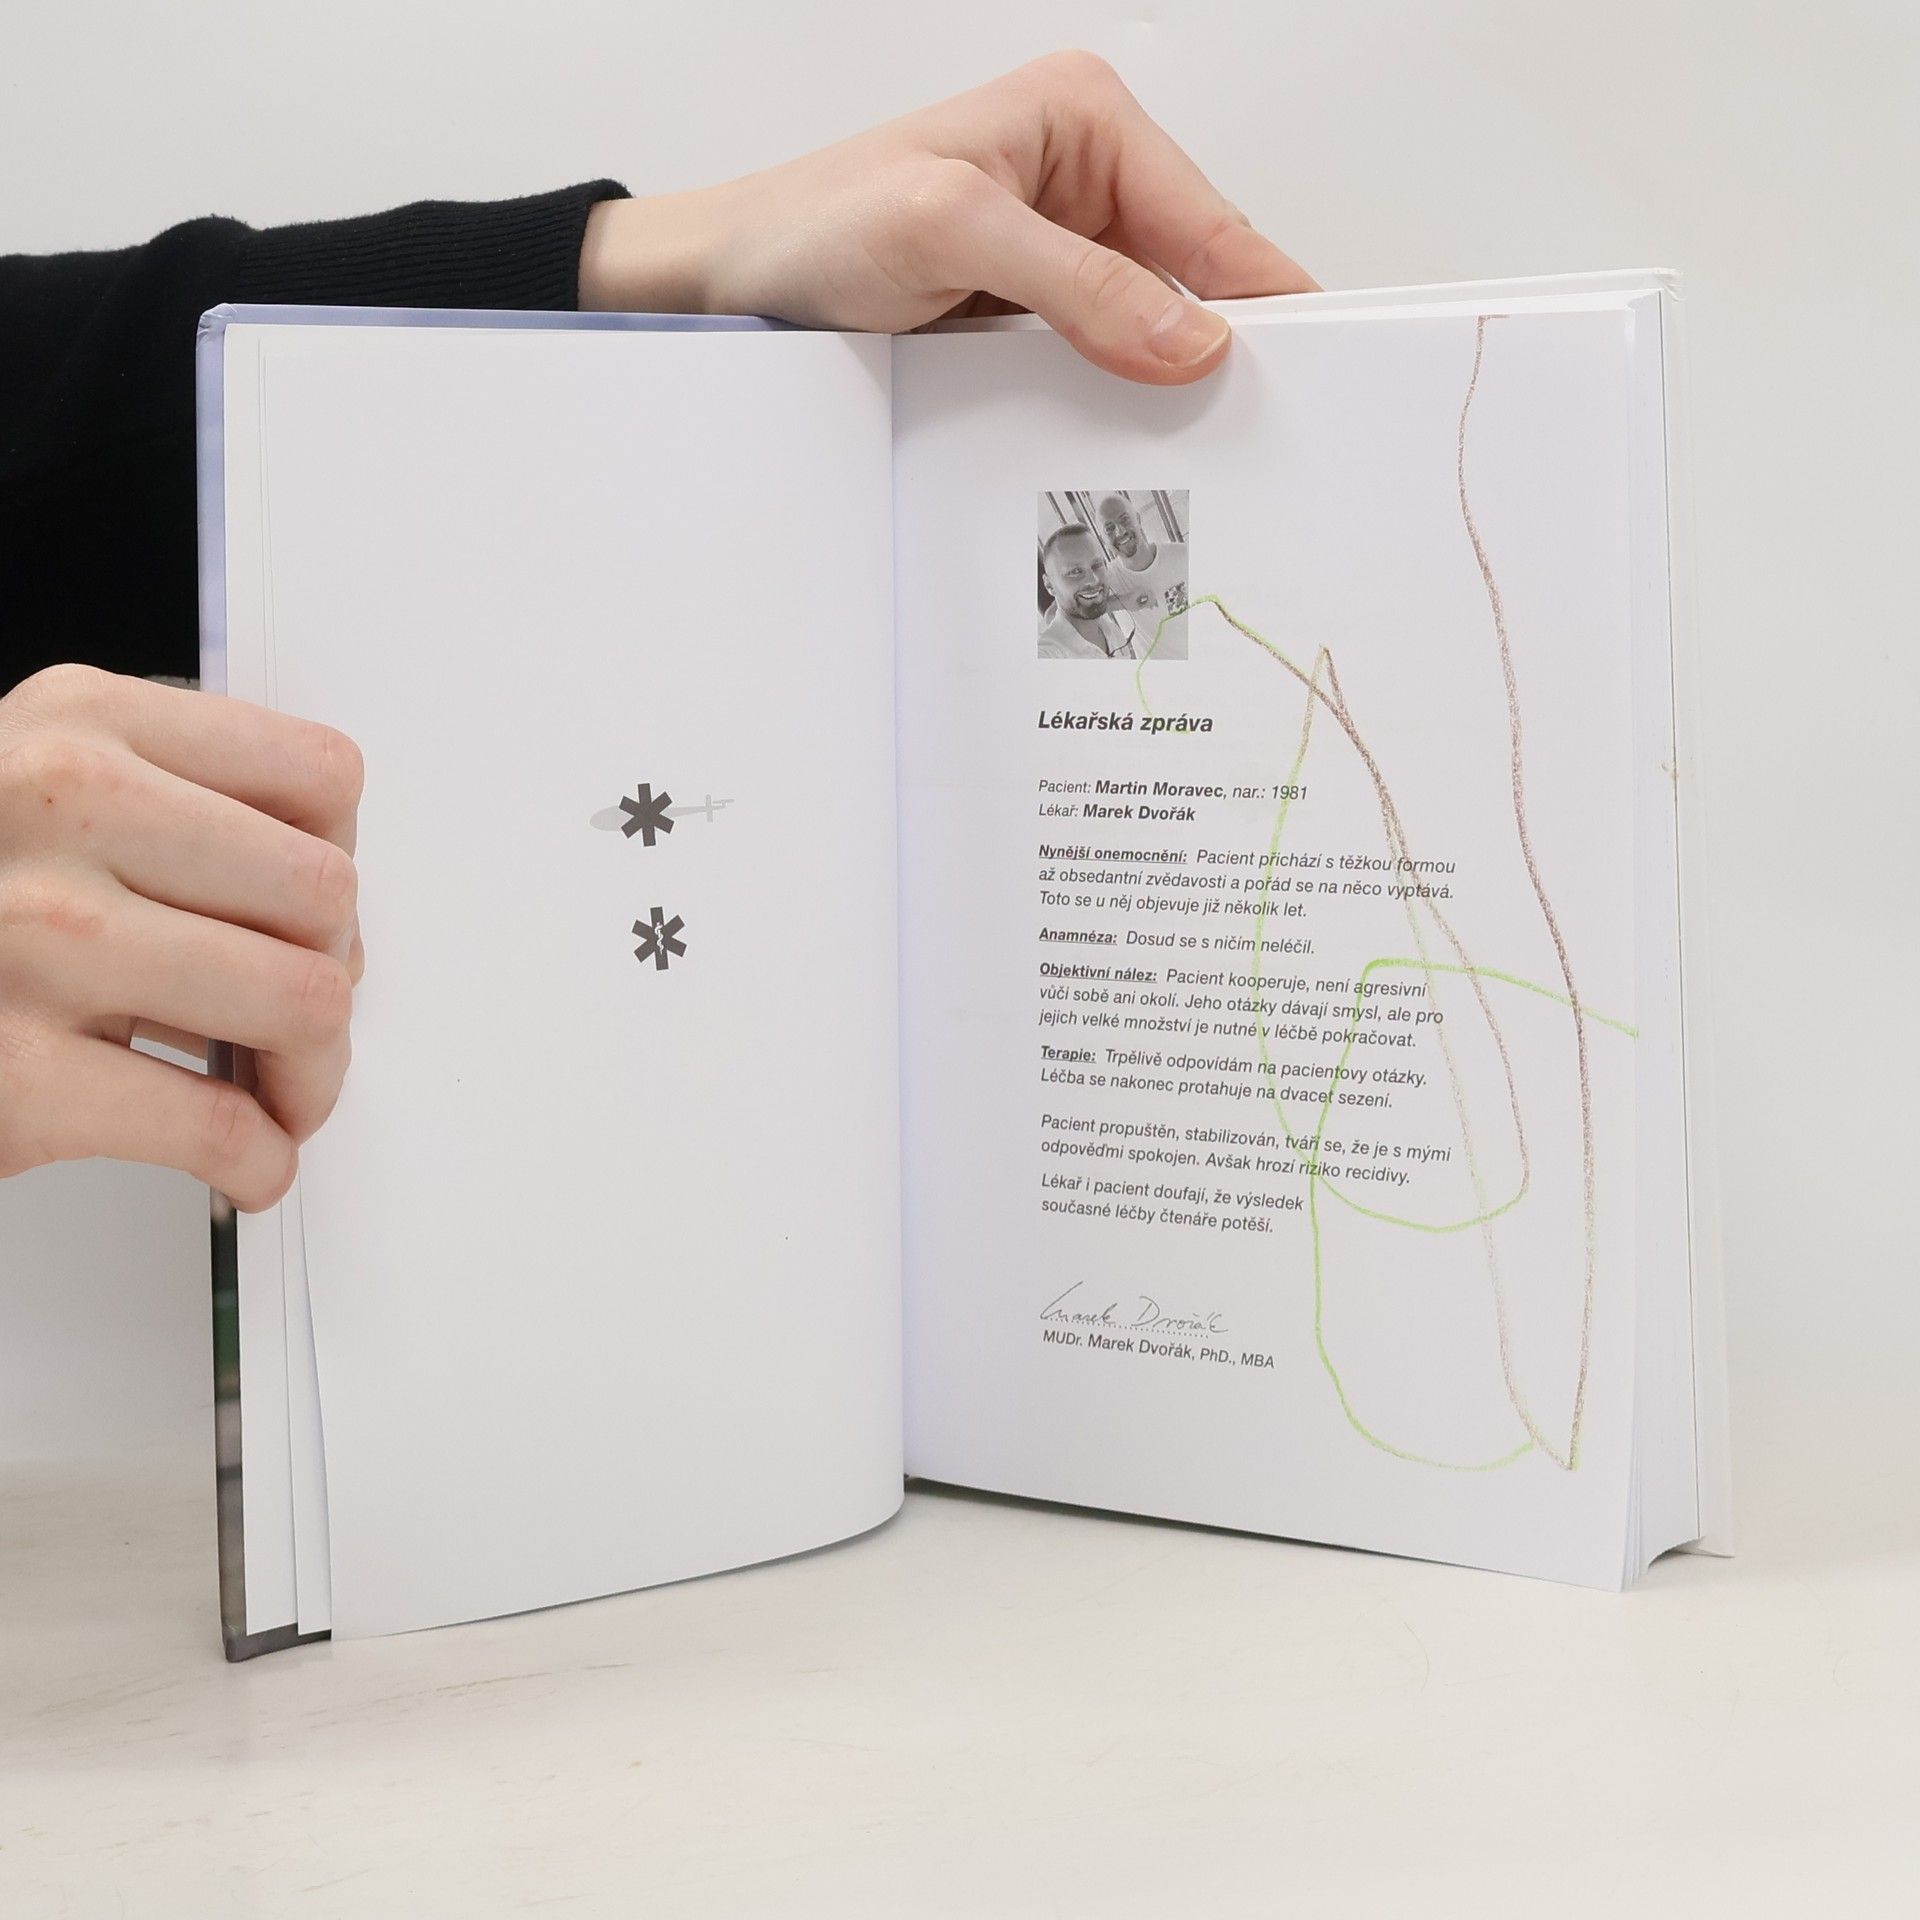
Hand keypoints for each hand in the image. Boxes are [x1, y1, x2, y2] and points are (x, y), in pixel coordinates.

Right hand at [0, 665, 363, 1209]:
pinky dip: (261, 1161)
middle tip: (299, 1027)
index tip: (306, 919)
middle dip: (336, 979)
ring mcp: (33, 938)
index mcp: (81, 727)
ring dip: (314, 1077)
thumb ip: (178, 809)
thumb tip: (331, 925)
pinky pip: (220, 1126)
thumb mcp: (44, 792)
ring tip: (278, 1095)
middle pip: (325, 896)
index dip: (338, 863)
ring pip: (301, 1004)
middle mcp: (57, 809)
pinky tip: (243, 1161)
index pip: (319, 776)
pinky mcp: (15, 1073)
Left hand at [579, 51, 1314, 383]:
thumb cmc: (815, 226)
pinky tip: (1127, 449)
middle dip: (1216, 353)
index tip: (1322, 374)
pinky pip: (1101, 362)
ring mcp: (1060, 251)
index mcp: (1084, 120)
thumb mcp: (951, 230)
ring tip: (1198, 458)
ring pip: (1152, 330)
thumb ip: (1078, 282)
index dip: (1267, 300)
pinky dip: (1116, 404)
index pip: (1210, 220)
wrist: (727, 283)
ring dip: (1164, 389)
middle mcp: (1084, 178)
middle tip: (1256, 442)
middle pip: (1194, 278)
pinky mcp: (1031, 313)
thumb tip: (1191, 338)